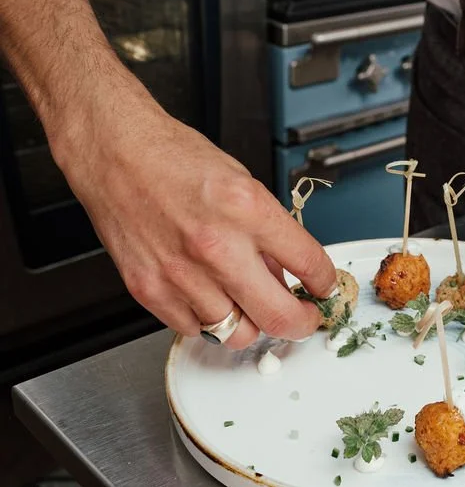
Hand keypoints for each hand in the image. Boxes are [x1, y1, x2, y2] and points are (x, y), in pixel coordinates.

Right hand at [52, 95, 335, 348]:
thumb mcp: (242, 181)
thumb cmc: (174, 158)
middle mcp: (217, 246)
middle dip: (302, 323)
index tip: (325, 288)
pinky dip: (209, 320)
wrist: (115, 153)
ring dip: (252, 323)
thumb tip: (287, 273)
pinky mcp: (149, 290)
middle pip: (279, 316)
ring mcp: (181, 274)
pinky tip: (211, 298)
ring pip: (238, 333)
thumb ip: (267, 231)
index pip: (310, 264)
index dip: (326, 283)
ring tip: (250, 303)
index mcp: (248, 210)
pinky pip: (195, 329)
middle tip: (305, 318)